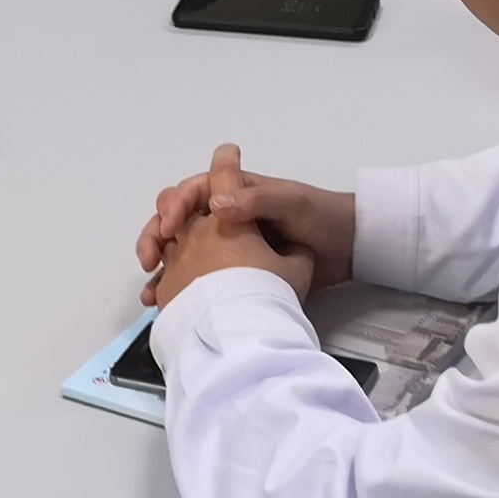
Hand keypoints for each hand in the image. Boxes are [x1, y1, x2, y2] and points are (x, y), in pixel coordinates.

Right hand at [135, 144, 357, 304]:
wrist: (348, 250)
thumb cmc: (321, 217)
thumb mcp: (291, 202)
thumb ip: (257, 199)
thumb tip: (216, 204)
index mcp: (234, 192)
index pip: (192, 192)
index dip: (175, 206)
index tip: (169, 227)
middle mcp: (225, 216)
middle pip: (177, 220)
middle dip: (156, 235)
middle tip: (150, 256)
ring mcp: (227, 245)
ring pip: (180, 251)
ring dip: (162, 267)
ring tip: (151, 289)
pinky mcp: (232, 272)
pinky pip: (198, 278)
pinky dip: (179, 289)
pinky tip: (168, 305)